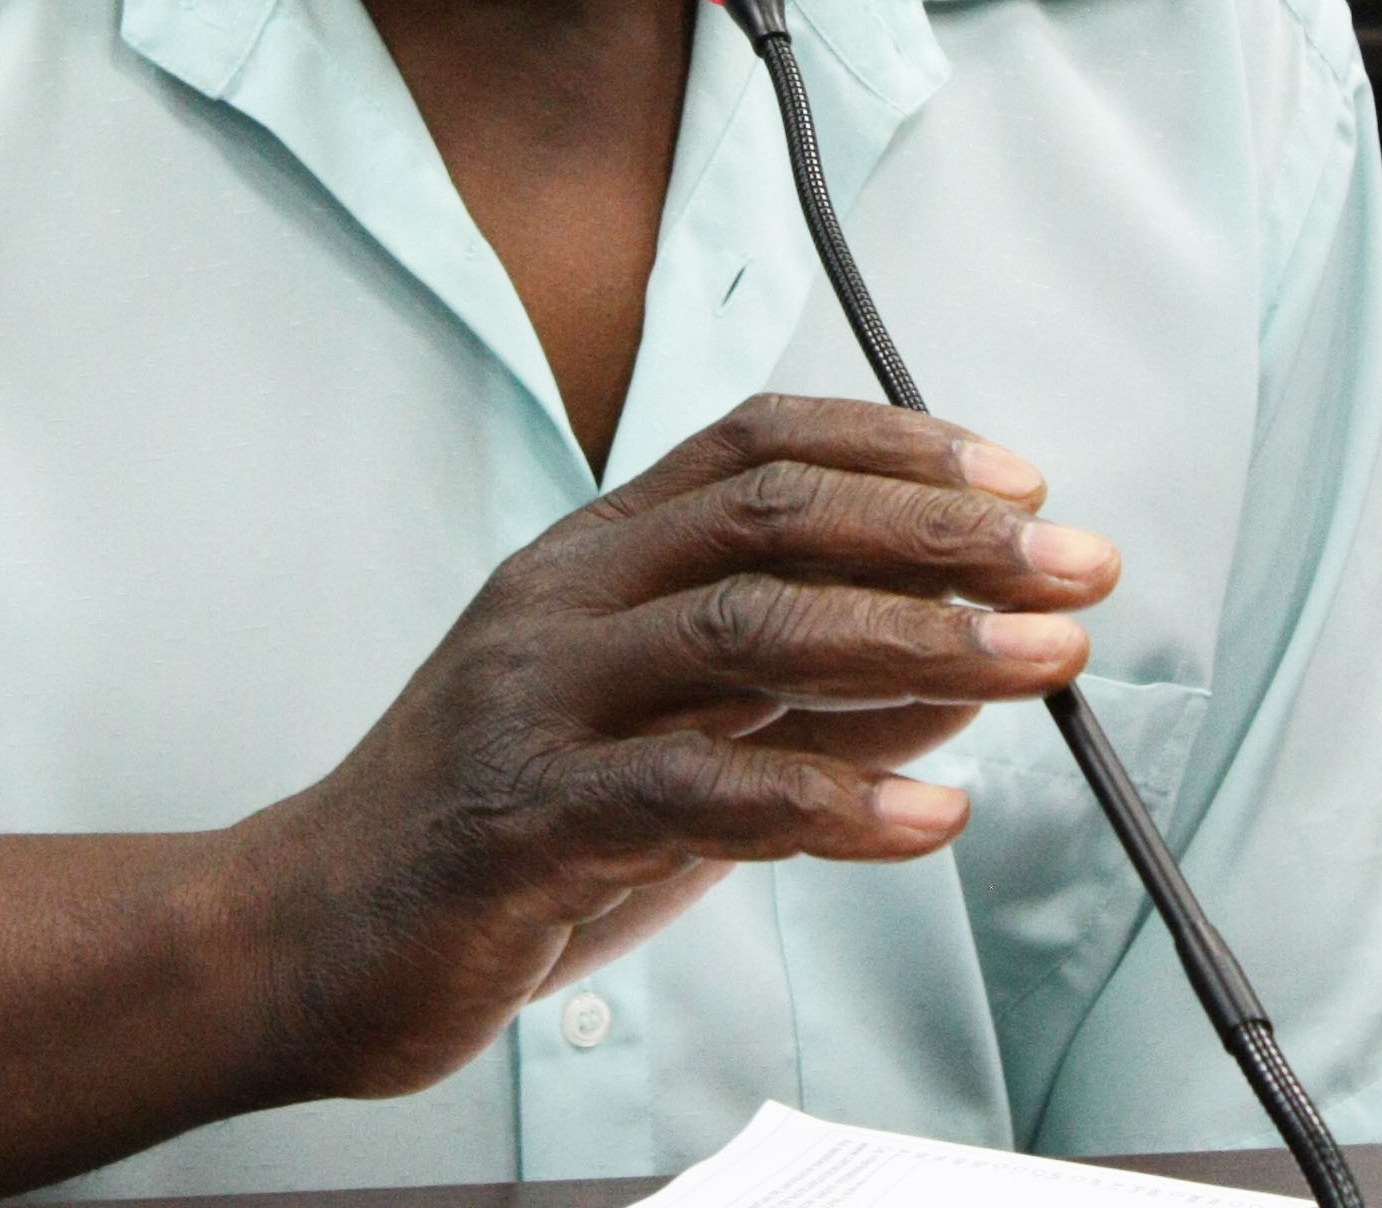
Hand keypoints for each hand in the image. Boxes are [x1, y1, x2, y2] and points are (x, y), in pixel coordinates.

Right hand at [224, 394, 1116, 1103]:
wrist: (304, 938)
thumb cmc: (496, 837)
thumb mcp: (664, 747)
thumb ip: (800, 706)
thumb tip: (964, 670)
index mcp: (588, 560)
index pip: (751, 444)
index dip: (896, 444)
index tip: (1019, 479)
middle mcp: (559, 603)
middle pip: (768, 518)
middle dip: (943, 532)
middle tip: (1076, 562)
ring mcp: (535, 702)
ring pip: (746, 632)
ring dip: (922, 641)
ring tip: (1045, 662)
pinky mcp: (526, 819)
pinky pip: (700, 792)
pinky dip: (833, 802)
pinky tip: (930, 818)